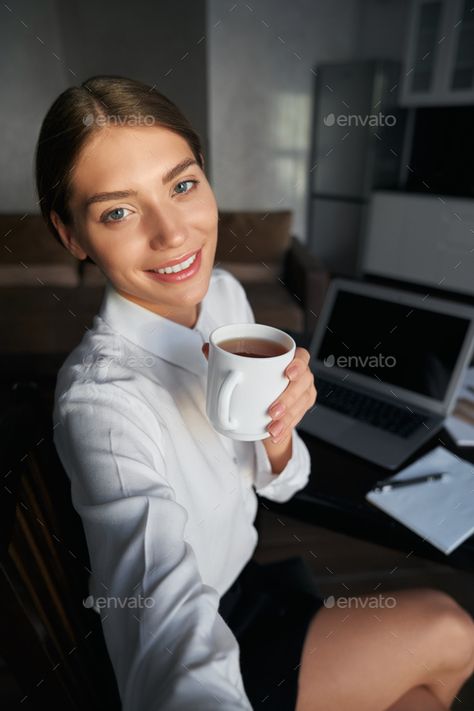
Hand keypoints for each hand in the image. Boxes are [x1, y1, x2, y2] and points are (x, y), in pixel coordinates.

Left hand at [201, 343, 316, 443]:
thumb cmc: (255, 378)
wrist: (261, 401)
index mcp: (289, 359)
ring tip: (272, 426)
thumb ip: (225, 356)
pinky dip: (284, 429)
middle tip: (272, 410)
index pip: (302, 357)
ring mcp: (303, 393)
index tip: (287, 374)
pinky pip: (297, 420)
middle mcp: (301, 375)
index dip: (298, 365)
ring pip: (301, 404)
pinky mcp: (300, 410)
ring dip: (287, 418)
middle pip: (303, 384)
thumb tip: (207, 348)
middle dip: (288, 399)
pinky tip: (274, 434)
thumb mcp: (240, 366)